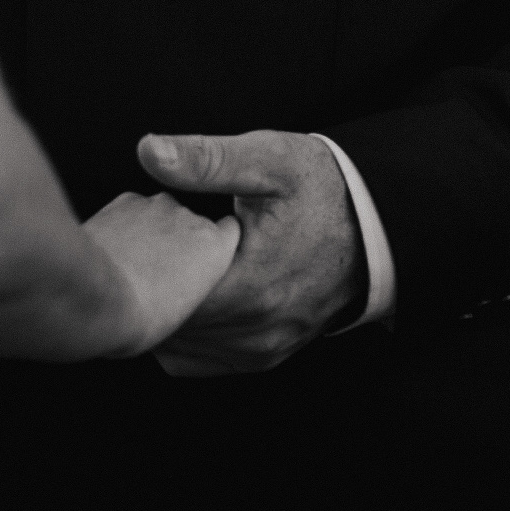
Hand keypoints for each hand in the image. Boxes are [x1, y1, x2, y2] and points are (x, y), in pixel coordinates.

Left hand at [81, 191, 240, 355]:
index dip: (214, 244)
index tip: (201, 258)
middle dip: (177, 240)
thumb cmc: (141, 317)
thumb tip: (177, 279)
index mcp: (215, 248)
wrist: (99, 297)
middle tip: (156, 270)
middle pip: (190, 223)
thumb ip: (191, 281)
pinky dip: (124, 224)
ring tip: (131, 263)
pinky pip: (131, 210)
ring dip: (150, 231)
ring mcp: (158, 205)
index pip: (229, 231)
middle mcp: (191, 218)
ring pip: (159, 214)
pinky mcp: (127, 199)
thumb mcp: (182, 310)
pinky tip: (113, 249)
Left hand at [136, 130, 365, 375]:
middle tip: (140, 249)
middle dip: (149, 290)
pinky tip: (184, 293)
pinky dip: (187, 332)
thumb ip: (207, 158)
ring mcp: (263, 350)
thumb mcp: (268, 159)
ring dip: (166, 313)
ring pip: (184, 348)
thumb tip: (150, 151)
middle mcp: (256, 331)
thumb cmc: (321, 187)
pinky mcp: (267, 356)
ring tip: (161, 269)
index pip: (165, 297)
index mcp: (251, 286)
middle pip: (171, 326)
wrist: (376, 223)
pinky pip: (206, 359)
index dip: (140, 268)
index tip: (133, 237)